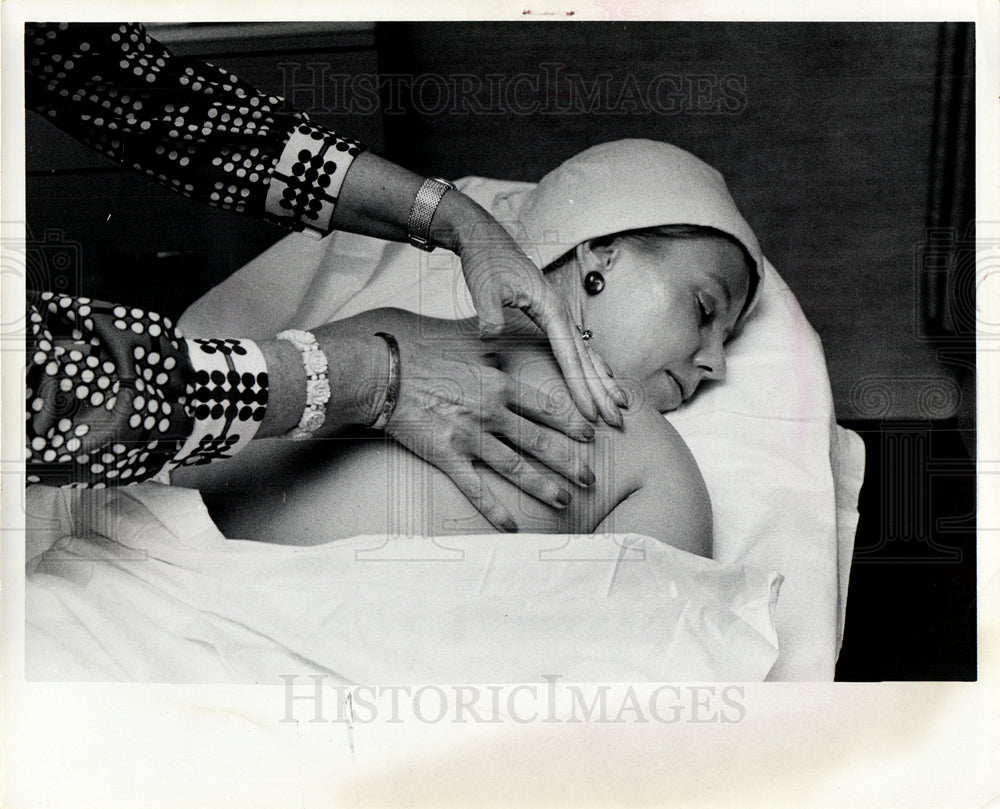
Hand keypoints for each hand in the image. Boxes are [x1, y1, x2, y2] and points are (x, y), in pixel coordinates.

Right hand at [383, 335, 598, 531]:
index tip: (589, 436)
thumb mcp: (465, 351)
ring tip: (564, 501)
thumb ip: (489, 358)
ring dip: (543, 486)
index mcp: (498, 384)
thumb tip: (500, 352)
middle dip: (569, 462)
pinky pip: (476, 488)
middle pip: (539, 441)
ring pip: (516, 466)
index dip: (571, 424)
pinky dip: (494, 509)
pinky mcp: (448, 456)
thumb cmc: (422, 360)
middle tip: (590, 478)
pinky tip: (511, 525)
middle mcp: (491, 412)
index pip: (546, 407)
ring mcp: (470, 436)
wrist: (386, 375)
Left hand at [436, 194, 626, 427]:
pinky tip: (602, 377)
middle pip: (587, 359)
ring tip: (621, 406)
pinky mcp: (552, 316)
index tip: (591, 413)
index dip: (581, 387)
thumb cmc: (485, 261)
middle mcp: (561, 312)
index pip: (569, 356)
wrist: (485, 239)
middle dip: (603, 391)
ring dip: (604, 381)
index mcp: (550, 308)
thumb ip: (488, 311)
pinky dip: (593, 365)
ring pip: (588, 353)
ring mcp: (559, 314)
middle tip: (618, 421)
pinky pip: (578, 347)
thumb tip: (490, 333)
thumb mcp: (483, 285)